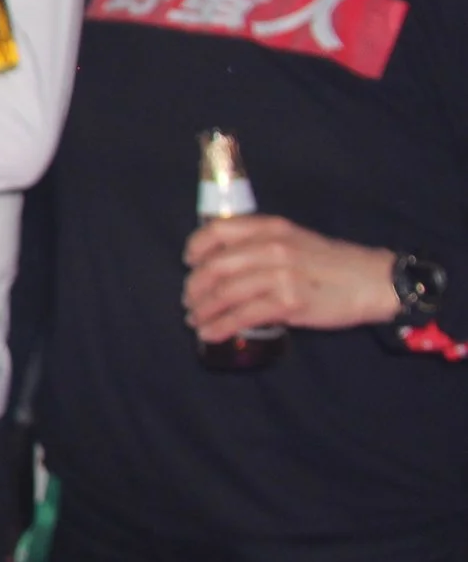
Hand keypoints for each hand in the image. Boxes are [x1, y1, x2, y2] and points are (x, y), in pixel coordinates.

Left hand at [182, 215, 399, 342]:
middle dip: (194, 288)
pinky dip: (220, 327)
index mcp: (270, 228)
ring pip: (225, 294)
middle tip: (189, 301)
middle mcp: (271, 248)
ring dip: (203, 311)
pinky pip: (242, 317)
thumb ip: (259, 245)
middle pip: (215, 267)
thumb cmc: (331, 263)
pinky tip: (210, 333)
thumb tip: (221, 265)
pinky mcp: (289, 303)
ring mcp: (280, 275)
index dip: (196, 248)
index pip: (217, 230)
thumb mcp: (293, 240)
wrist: (373, 281)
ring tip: (195, 321)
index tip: (189, 263)